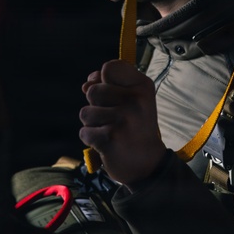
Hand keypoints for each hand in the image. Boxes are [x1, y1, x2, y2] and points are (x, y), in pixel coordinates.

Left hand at [80, 59, 167, 186]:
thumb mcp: (131, 101)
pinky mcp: (110, 138)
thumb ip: (109, 86)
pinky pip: (84, 132)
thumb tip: (86, 84)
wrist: (148, 165)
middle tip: (115, 119)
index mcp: (142, 87)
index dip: (103, 79)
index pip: (110, 67)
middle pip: (92, 91)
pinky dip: (91, 140)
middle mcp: (135, 100)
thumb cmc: (135, 128)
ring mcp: (123, 119)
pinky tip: (107, 144)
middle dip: (96, 106)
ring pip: (85, 112)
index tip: (112, 92)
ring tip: (112, 131)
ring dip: (93, 124)